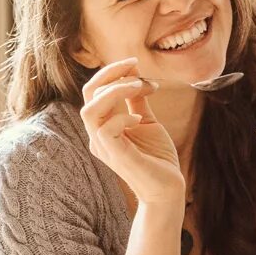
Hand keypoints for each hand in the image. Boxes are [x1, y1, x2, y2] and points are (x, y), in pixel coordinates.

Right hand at [80, 58, 182, 205]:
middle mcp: (97, 135)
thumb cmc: (156, 157)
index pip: (94, 90)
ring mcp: (103, 147)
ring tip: (138, 86)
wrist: (167, 188)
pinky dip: (122, 118)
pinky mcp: (115, 156)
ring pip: (90, 110)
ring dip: (115, 91)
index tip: (138, 67)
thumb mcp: (146, 122)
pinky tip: (139, 119)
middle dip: (110, 73)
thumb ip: (137, 101)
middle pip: (88, 94)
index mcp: (103, 125)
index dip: (112, 73)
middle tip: (135, 67)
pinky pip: (106, 130)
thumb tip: (135, 76)